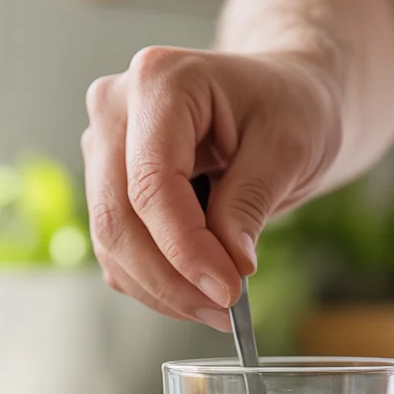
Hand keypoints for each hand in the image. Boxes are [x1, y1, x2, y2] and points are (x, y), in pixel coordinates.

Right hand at [81, 47, 341, 329]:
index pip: (152, 185)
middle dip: (171, 281)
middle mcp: (116, 110)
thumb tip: (229, 267)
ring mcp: (105, 149)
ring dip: (164, 290)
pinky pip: (118, 253)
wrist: (282, 99)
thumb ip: (249, 204)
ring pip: (112, 244)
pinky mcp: (109, 188)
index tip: (229, 291)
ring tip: (219, 308)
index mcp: (159, 82)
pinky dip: (156, 285)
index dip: (186, 249)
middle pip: (119, 219)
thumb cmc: (288, 107)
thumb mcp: (287, 148)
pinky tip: (199, 292)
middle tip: (224, 312)